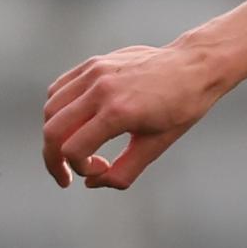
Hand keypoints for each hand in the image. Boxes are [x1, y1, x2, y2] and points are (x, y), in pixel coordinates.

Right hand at [42, 41, 222, 188]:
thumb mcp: (157, 145)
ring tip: (72, 147)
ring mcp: (94, 73)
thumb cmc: (182, 107)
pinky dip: (58, 110)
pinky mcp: (92, 63)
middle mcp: (100, 90)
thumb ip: (124, 170)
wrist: (195, 65)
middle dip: (53, 159)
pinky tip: (75, 123)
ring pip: (51, 109)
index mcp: (118, 112)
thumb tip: (92, 183)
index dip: (79, 169)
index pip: (73, 150)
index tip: (99, 170)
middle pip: (52, 131)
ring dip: (54, 134)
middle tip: (65, 175)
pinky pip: (58, 90)